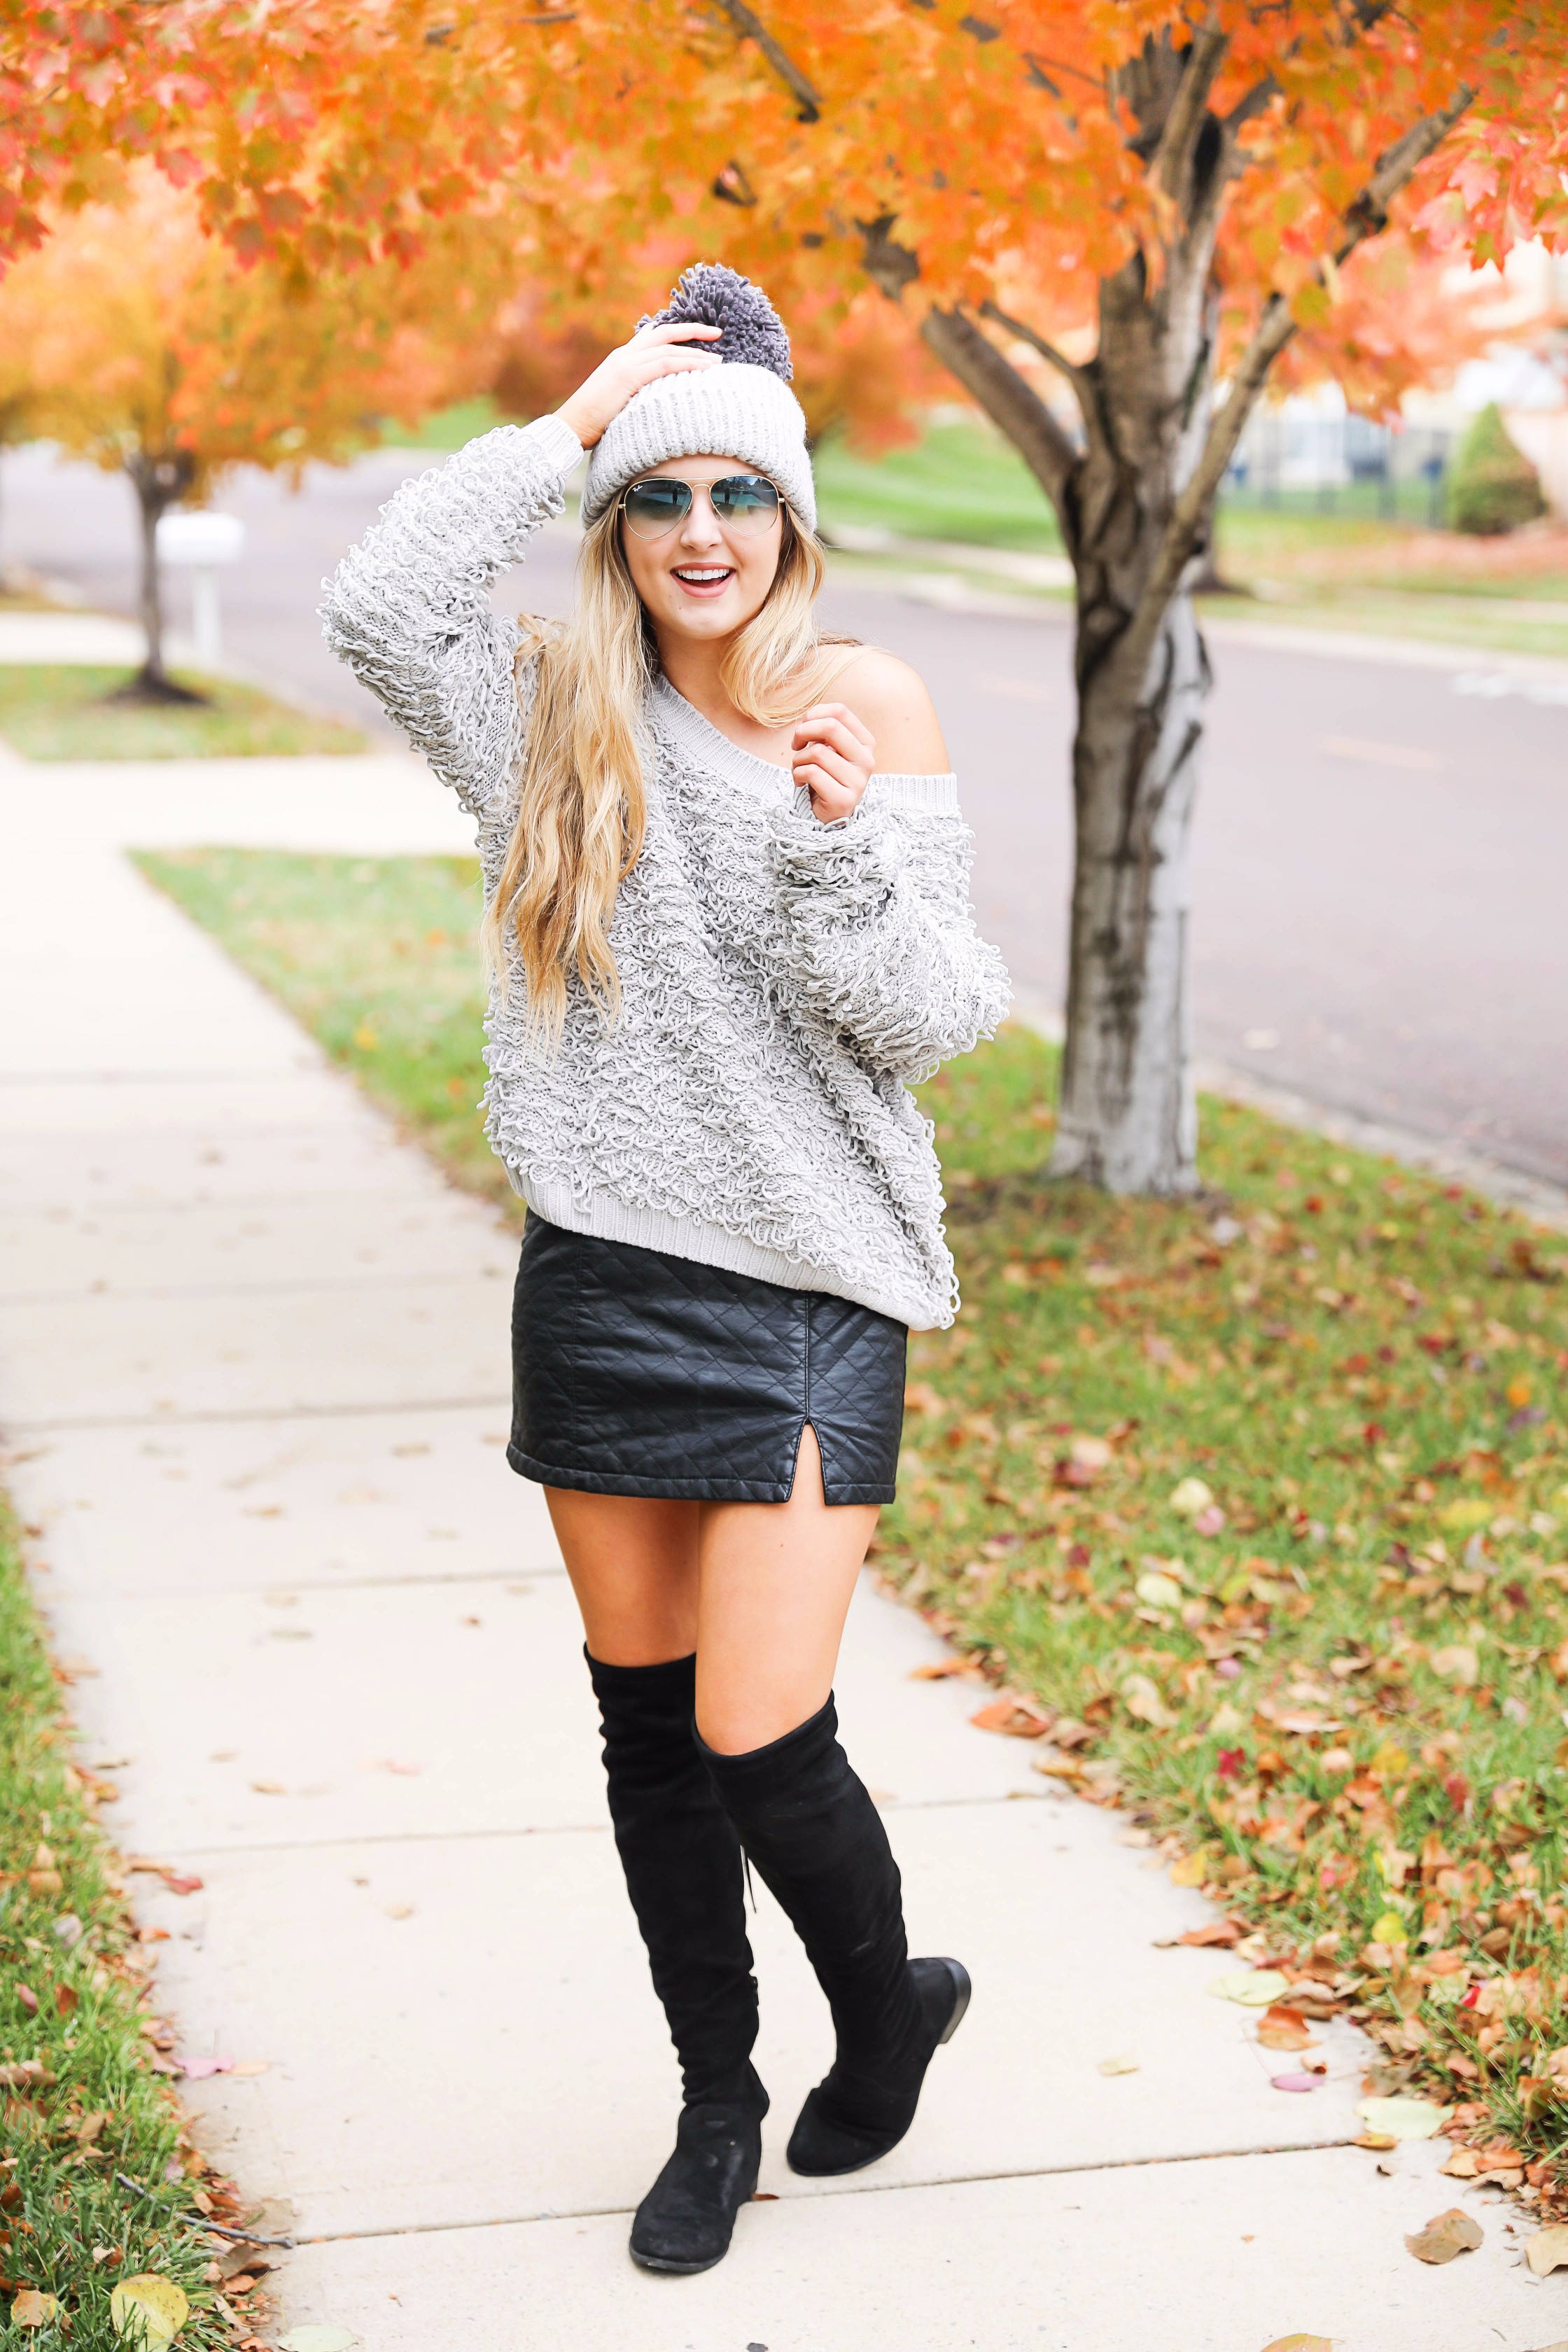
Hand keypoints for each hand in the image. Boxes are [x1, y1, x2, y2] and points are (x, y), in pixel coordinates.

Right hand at [557, 322, 723, 449]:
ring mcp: (626, 363)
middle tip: (718, 332)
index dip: (678, 332)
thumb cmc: (594, 422)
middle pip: (665, 333)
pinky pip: (664, 364)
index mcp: (622, 357)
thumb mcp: (617, 399)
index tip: (698, 333)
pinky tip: (704, 369)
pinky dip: (686, 364)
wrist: (572, 426)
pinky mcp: (628, 376)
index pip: (653, 335)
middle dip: (694, 330)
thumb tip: (654, 396)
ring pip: (669, 350)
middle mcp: (625, 354)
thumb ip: (635, 390)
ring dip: (696, 354)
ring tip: (718, 361)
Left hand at [791, 702, 873, 823]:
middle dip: (804, 731)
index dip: (815, 714)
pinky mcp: (843, 800)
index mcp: (865, 743)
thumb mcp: (827, 748)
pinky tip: (800, 782)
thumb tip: (808, 719)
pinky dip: (797, 775)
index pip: (840, 712)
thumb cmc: (825, 775)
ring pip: (818, 753)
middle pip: (831, 727)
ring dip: (798, 759)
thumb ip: (823, 730)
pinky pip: (811, 773)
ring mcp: (858, 782)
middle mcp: (866, 760)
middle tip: (795, 744)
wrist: (827, 814)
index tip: (804, 727)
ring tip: (799, 768)